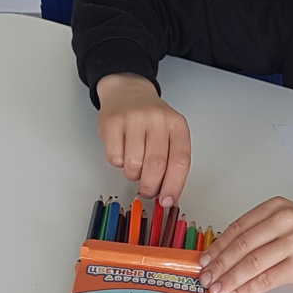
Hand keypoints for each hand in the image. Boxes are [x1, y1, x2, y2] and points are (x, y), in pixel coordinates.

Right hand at [96, 73, 191, 206]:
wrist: (128, 91)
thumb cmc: (151, 119)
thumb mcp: (170, 133)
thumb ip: (172, 160)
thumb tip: (168, 194)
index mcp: (177, 125)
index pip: (180, 161)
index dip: (174, 185)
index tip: (168, 200)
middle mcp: (157, 119)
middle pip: (156, 166)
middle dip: (151, 186)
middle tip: (148, 191)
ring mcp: (134, 119)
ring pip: (134, 165)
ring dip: (134, 174)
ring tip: (135, 165)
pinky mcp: (112, 122)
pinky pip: (115, 158)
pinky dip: (119, 163)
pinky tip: (123, 151)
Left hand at [198, 197, 292, 292]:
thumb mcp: (291, 225)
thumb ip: (263, 234)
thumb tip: (229, 255)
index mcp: (277, 208)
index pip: (238, 228)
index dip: (217, 247)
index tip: (205, 260)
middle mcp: (284, 220)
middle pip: (241, 245)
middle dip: (219, 265)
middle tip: (205, 277)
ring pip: (251, 263)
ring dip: (230, 279)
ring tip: (218, 289)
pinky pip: (267, 279)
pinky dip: (248, 288)